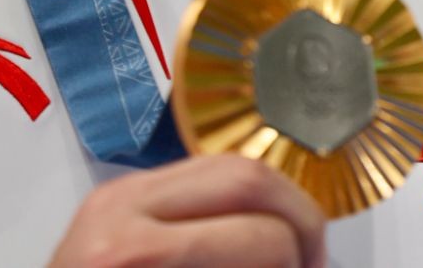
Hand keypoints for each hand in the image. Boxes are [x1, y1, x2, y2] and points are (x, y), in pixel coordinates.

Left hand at [47, 154, 325, 267]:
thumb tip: (302, 264)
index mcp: (135, 257)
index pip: (259, 237)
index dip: (300, 258)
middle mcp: (121, 210)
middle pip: (247, 178)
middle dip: (297, 219)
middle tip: (310, 260)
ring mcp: (114, 194)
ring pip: (226, 164)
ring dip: (270, 203)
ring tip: (285, 245)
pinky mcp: (112, 193)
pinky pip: (194, 175)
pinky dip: (232, 202)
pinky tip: (245, 234)